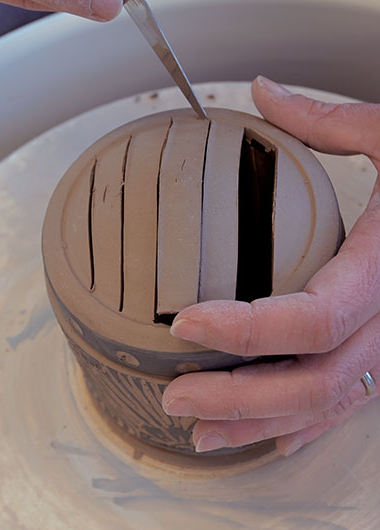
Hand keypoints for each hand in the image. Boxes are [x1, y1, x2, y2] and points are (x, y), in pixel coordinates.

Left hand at [162, 76, 379, 455]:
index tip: (185, 321)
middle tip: (176, 396)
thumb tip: (264, 90)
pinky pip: (353, 404)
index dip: (246, 329)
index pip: (314, 317)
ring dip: (261, 425)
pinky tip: (267, 439)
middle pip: (317, 380)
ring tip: (199, 432)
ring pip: (332, 405)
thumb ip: (331, 122)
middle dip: (240, 400)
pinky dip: (307, 426)